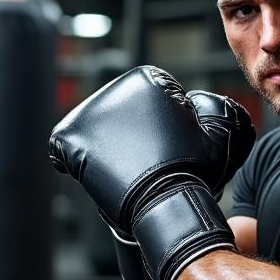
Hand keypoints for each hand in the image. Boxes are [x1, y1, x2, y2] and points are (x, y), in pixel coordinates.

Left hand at [49, 65, 254, 279]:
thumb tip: (196, 104)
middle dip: (126, 143)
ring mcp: (91, 111)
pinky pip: (63, 148)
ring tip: (123, 173)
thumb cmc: (194, 171)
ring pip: (95, 135)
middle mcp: (115, 87)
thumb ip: (212, 109)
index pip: (145, 107)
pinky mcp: (73, 136)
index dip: (155, 136)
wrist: (168, 200)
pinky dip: (73, 163)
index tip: (161, 153)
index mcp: (148, 79)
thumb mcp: (216, 131)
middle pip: (117, 119)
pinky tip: (97, 175)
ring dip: (105, 154)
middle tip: (142, 167)